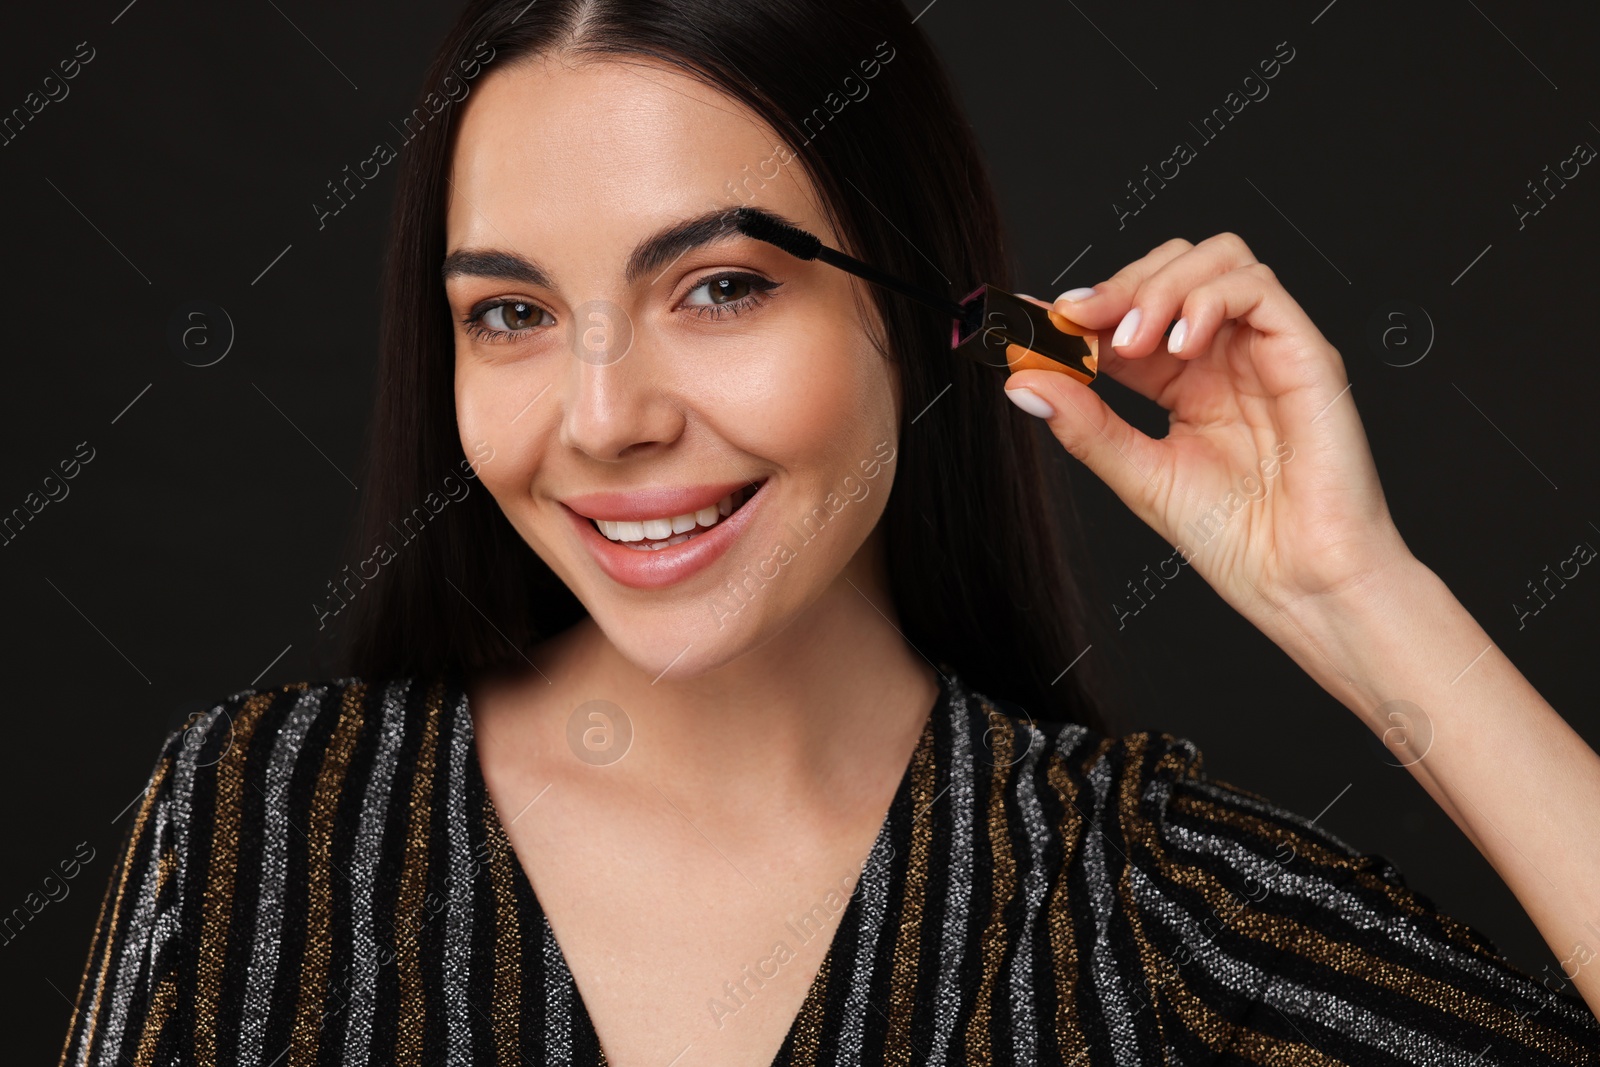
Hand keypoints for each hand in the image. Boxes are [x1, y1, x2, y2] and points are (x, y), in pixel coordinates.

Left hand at [1006, 233, 1413, 628]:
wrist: (1298, 584)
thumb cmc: (1237, 541)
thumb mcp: (1139, 476)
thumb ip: (1086, 425)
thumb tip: (1025, 381)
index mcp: (1184, 383)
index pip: (1127, 317)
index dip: (1080, 313)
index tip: (1031, 321)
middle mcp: (1225, 357)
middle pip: (1172, 268)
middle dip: (1118, 286)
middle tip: (1078, 323)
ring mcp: (1265, 350)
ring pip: (1217, 259)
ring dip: (1161, 285)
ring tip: (1133, 342)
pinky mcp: (1306, 353)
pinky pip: (1258, 286)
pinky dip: (1208, 298)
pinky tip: (1179, 344)